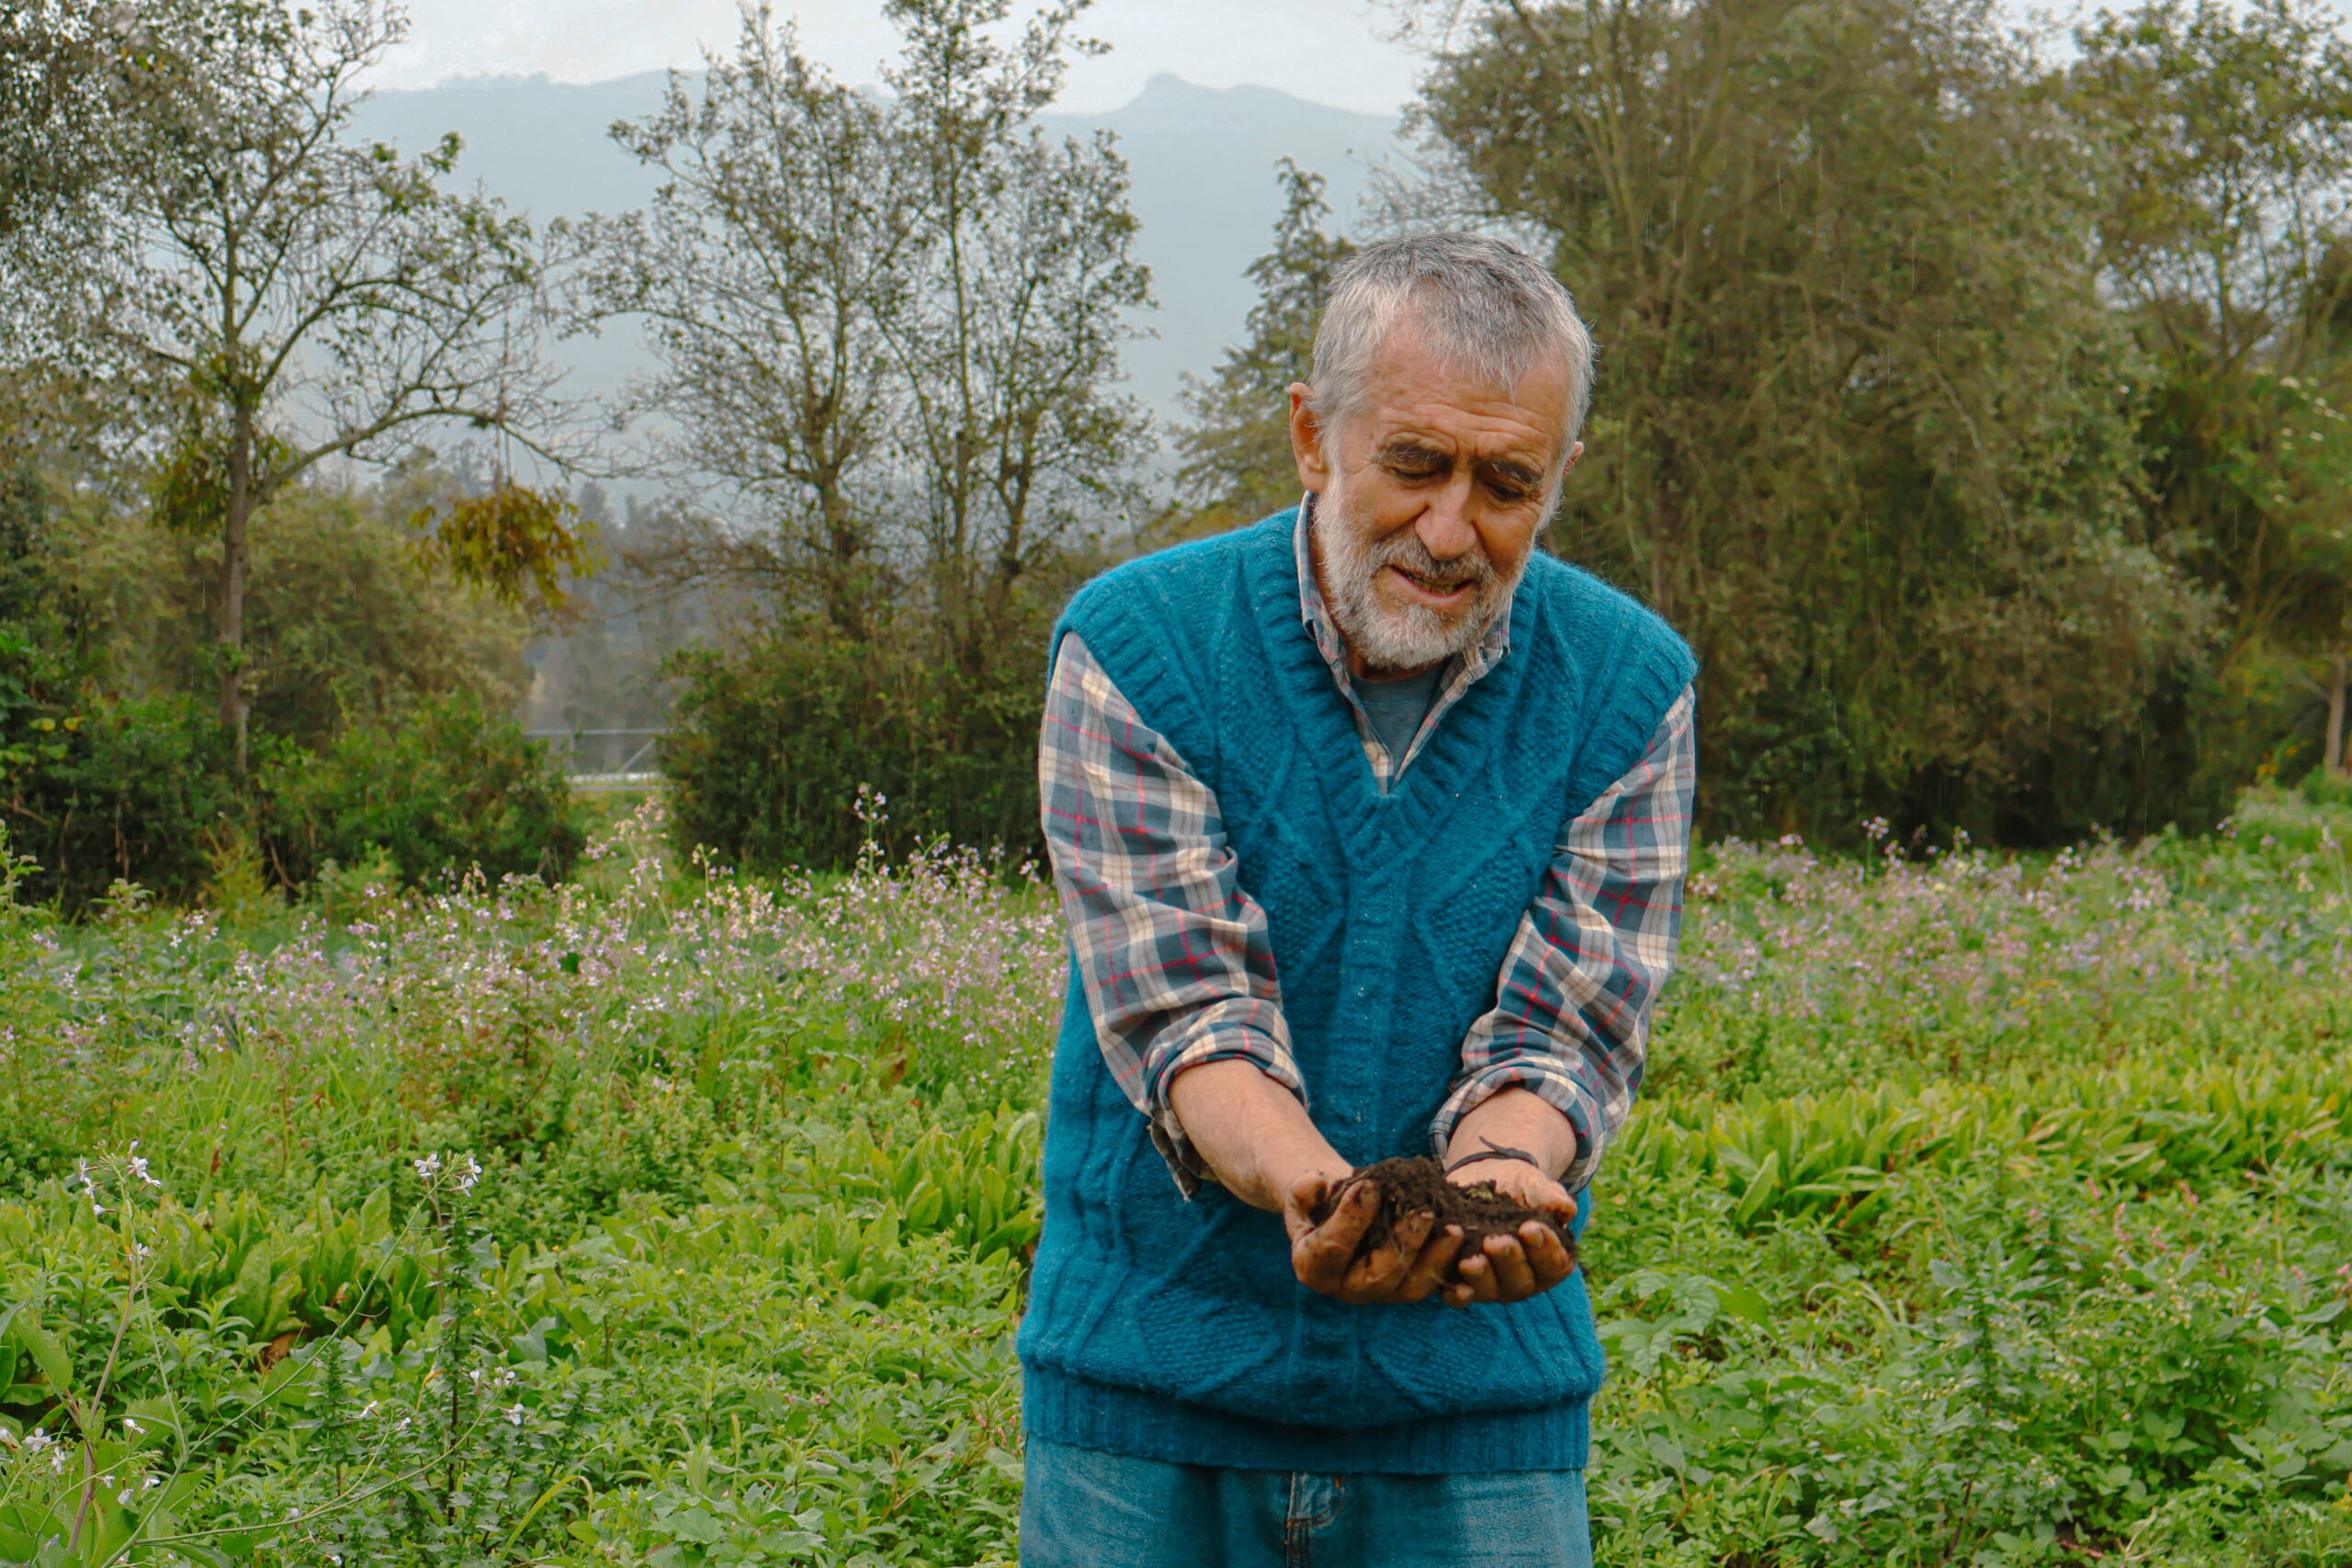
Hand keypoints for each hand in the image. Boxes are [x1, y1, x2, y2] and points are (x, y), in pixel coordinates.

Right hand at [1280, 1167, 1466, 1304]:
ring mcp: (1381, 1293)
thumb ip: (1304, 1187)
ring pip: (1412, 1285)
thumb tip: (1318, 1182)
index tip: (1369, 1186)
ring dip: (1436, 1258)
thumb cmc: (1321, 1199)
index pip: (1332, 1248)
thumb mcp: (1304, 1190)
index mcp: (1313, 1268)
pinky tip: (1469, 1251)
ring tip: (1454, 1228)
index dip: (1350, 1218)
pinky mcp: (1408, 1287)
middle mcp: (1347, 1289)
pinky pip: (1432, 1285)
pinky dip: (1452, 1270)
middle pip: (1378, 1275)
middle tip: (1422, 1210)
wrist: (1340, 1209)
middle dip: (1403, 1242)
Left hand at [1443, 1156, 1577, 1307]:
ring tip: (1470, 1261)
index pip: (1553, 1264)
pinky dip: (1455, 1294)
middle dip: (1508, 1262)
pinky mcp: (1461, 1280)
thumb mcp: (1532, 1185)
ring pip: (1489, 1291)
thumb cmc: (1517, 1187)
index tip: (1530, 1228)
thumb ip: (1548, 1195)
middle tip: (1496, 1242)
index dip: (1544, 1248)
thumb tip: (1566, 1209)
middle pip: (1520, 1282)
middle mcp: (1522, 1279)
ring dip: (1480, 1278)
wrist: (1481, 1177)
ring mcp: (1492, 1284)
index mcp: (1548, 1260)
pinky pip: (1458, 1297)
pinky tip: (1452, 1284)